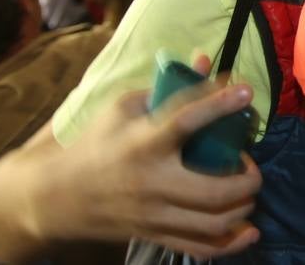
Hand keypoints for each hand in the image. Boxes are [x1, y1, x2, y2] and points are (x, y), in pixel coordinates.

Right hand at [49, 80, 261, 256]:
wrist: (55, 197)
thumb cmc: (95, 144)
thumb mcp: (123, 108)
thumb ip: (167, 87)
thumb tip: (206, 60)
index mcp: (142, 144)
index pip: (185, 121)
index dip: (219, 104)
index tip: (246, 91)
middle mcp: (151, 183)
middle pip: (213, 190)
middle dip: (247, 177)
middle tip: (249, 161)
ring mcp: (153, 216)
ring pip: (213, 223)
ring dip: (243, 206)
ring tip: (245, 189)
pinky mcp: (153, 236)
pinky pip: (200, 249)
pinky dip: (231, 244)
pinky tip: (248, 230)